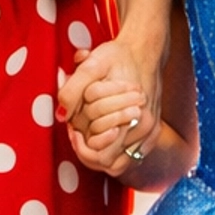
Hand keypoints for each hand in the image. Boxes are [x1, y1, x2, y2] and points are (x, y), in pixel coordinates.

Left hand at [58, 38, 158, 176]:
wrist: (144, 50)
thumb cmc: (117, 57)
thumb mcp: (91, 66)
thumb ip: (72, 91)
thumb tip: (60, 116)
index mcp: (132, 116)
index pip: (101, 155)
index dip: (81, 147)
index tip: (72, 130)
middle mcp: (144, 128)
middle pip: (110, 163)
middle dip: (89, 149)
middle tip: (76, 132)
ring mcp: (150, 132)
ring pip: (121, 162)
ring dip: (102, 152)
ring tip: (88, 134)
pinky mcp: (153, 132)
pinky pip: (132, 155)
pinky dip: (116, 149)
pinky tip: (104, 132)